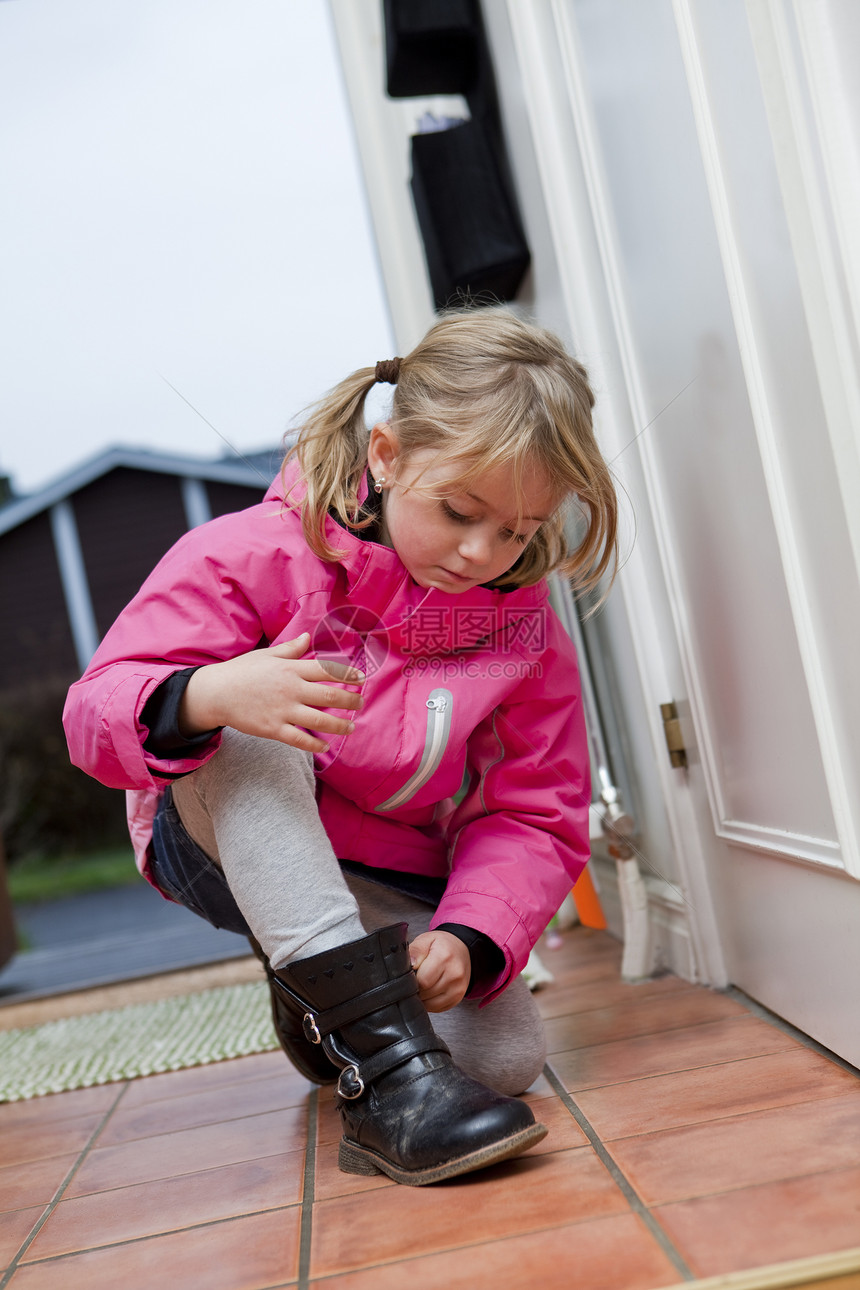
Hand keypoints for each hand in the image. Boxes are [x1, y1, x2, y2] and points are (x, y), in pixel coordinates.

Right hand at [178, 632, 364, 752]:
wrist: (215, 693)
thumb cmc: (241, 671)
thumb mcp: (266, 655)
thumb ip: (291, 649)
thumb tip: (308, 636)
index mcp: (290, 669)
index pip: (326, 670)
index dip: (348, 674)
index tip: (361, 679)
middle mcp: (290, 689)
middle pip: (329, 696)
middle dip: (350, 701)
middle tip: (361, 703)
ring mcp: (282, 711)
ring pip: (320, 720)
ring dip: (340, 725)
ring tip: (351, 727)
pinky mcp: (273, 729)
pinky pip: (300, 739)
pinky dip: (315, 744)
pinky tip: (325, 746)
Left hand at [409, 930, 470, 1011]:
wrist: (461, 950)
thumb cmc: (441, 946)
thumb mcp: (426, 940)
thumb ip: (416, 950)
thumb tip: (411, 964)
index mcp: (444, 957)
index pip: (422, 980)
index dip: (412, 980)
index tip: (411, 974)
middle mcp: (454, 974)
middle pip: (426, 993)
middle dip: (416, 988)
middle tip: (416, 978)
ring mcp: (458, 988)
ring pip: (430, 1004)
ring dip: (423, 997)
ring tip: (423, 984)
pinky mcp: (458, 997)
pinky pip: (438, 1008)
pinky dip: (430, 1002)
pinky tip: (430, 990)